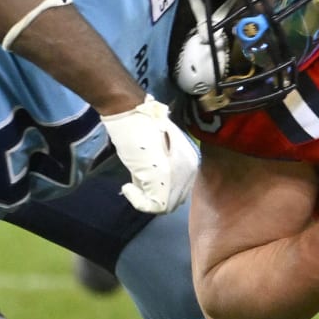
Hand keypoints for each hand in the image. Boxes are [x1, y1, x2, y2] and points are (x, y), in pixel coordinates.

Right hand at [101, 95, 199, 213]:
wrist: (130, 111)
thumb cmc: (137, 127)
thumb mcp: (153, 152)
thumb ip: (159, 170)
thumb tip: (151, 188)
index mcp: (190, 160)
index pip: (179, 190)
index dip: (160, 192)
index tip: (141, 185)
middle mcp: (190, 168)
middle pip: (175, 199)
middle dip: (154, 198)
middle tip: (136, 187)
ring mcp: (179, 174)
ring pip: (166, 206)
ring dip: (145, 200)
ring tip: (132, 187)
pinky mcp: (164, 179)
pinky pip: (155, 206)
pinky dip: (138, 201)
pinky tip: (128, 188)